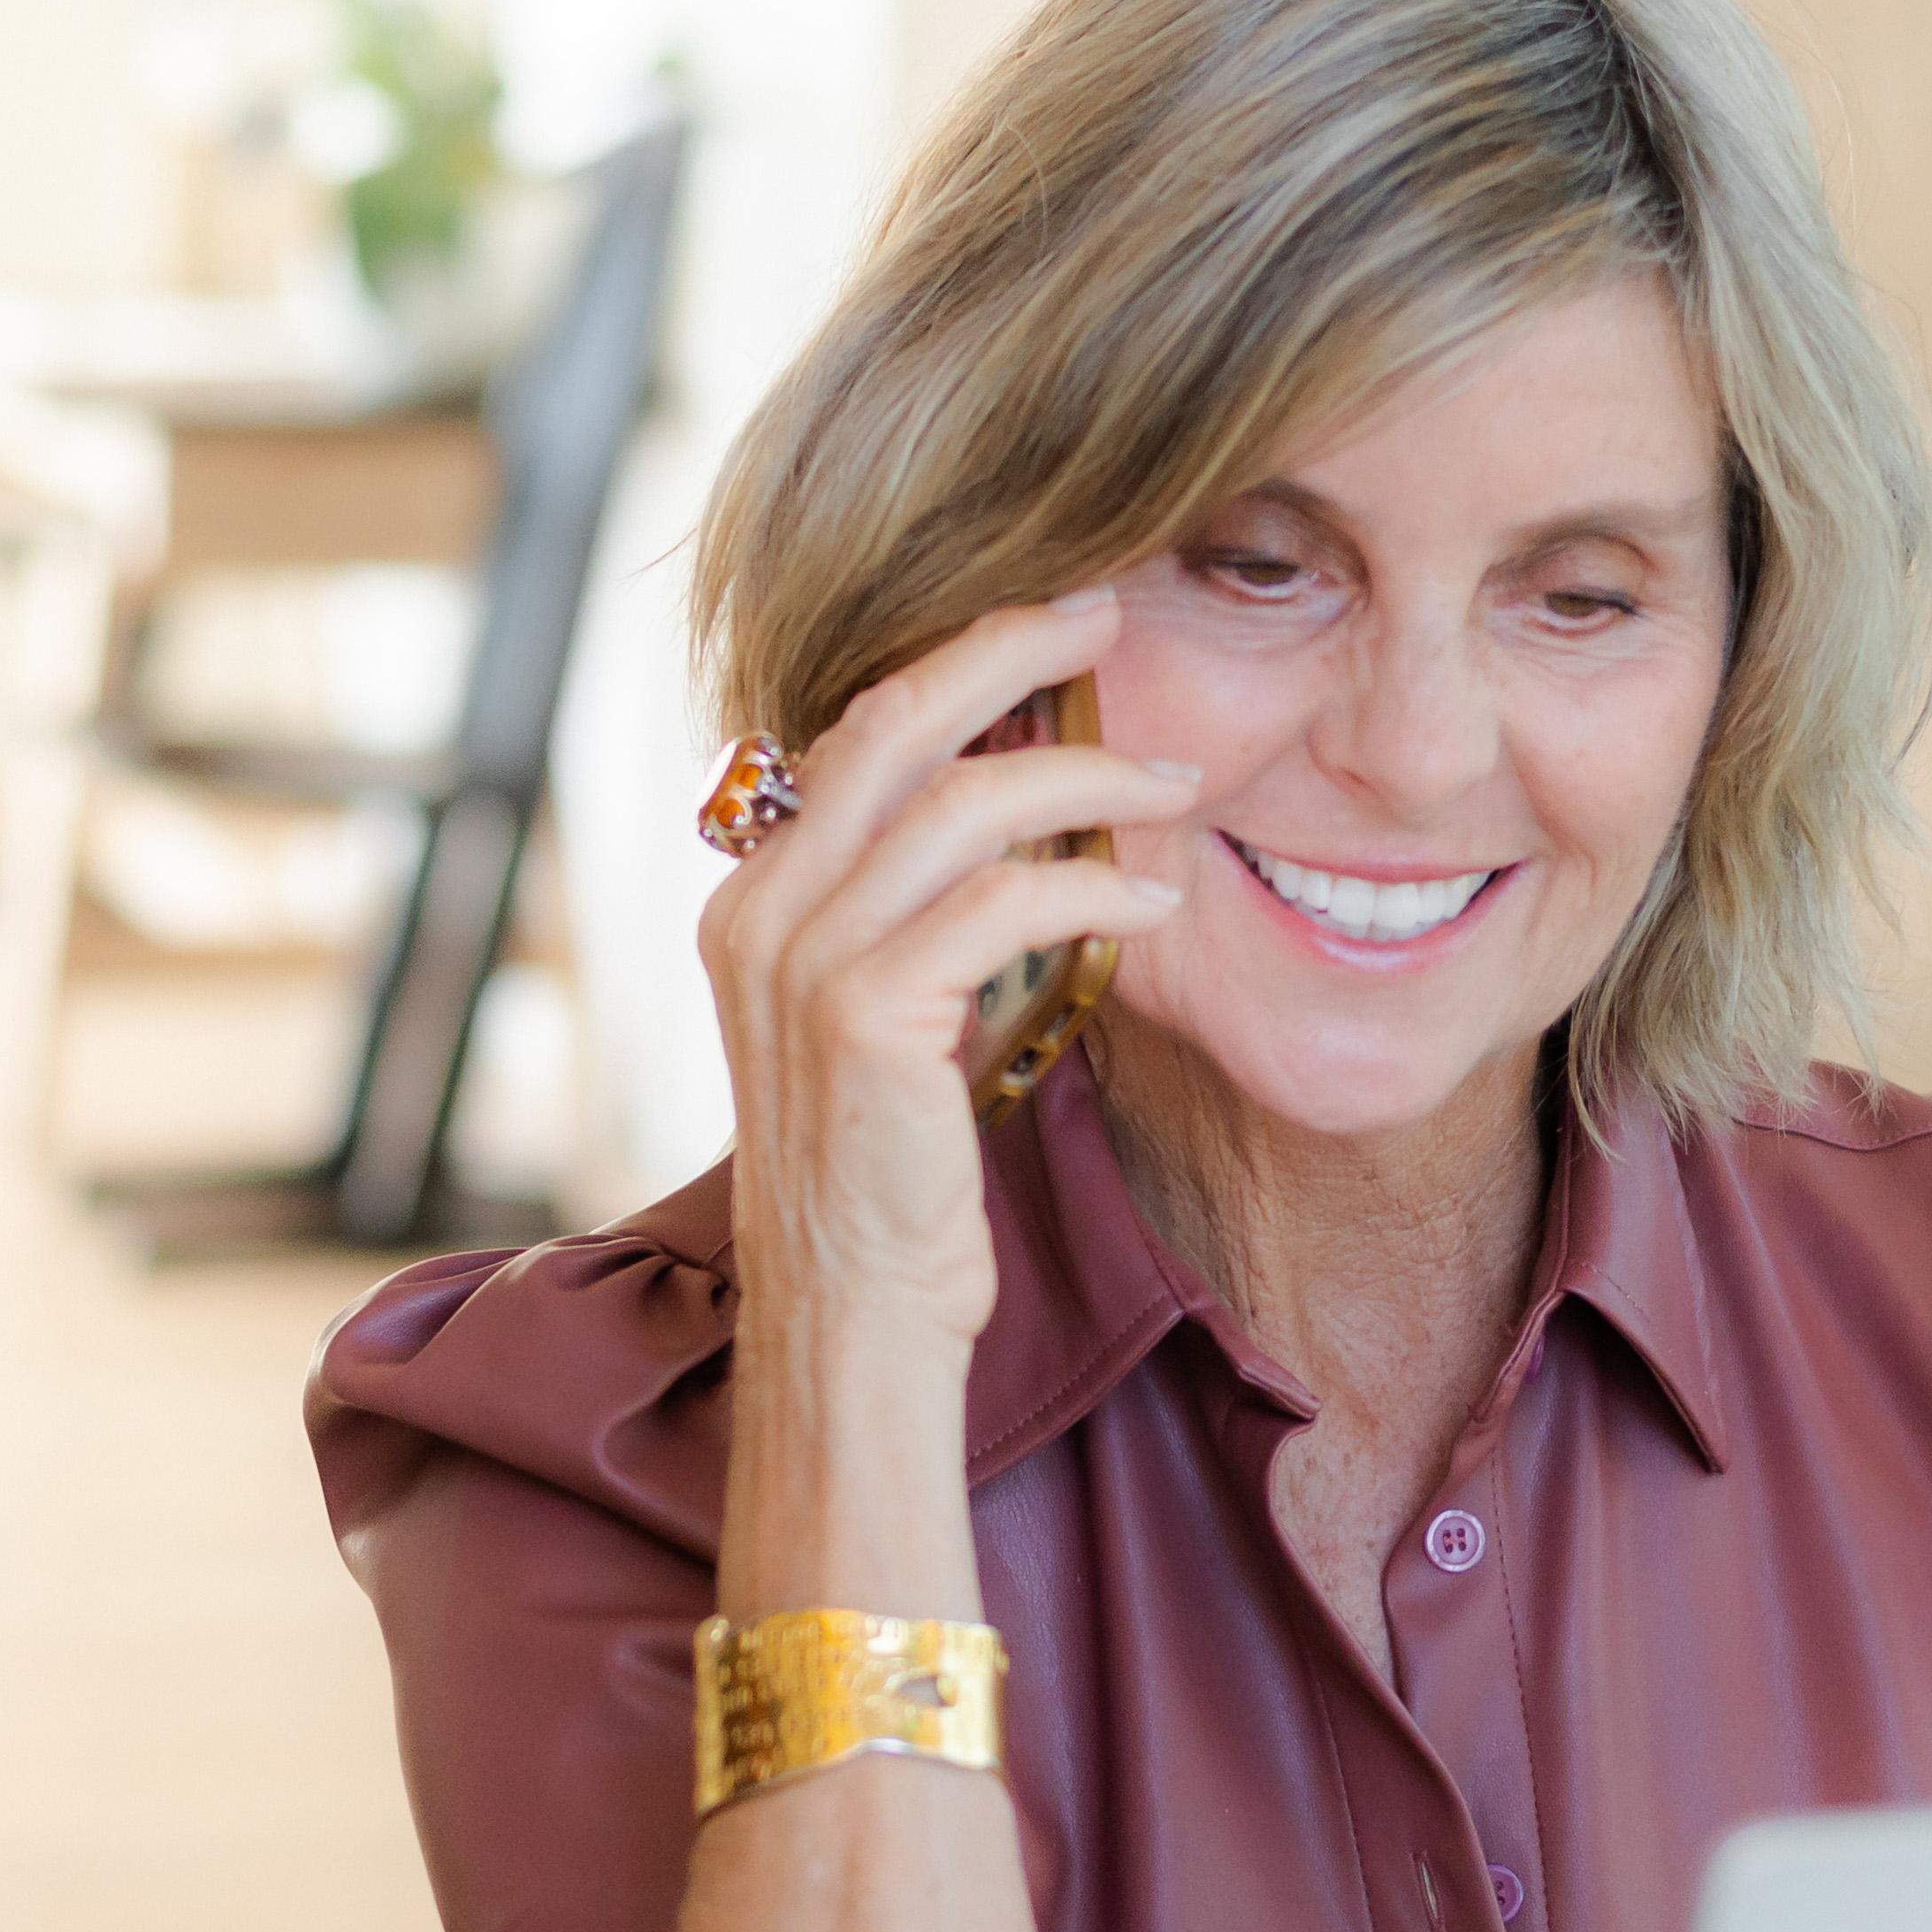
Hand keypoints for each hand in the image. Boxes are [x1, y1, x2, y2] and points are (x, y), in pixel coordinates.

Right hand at [699, 589, 1195, 1365]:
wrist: (851, 1317)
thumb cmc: (890, 1181)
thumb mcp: (884, 1022)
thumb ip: (916, 919)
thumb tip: (1018, 823)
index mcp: (753, 898)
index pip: (859, 733)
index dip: (961, 666)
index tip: (1056, 631)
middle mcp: (760, 910)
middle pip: (892, 718)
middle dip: (1008, 648)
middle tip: (1110, 614)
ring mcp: (802, 959)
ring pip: (959, 800)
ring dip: (1085, 775)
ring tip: (1177, 781)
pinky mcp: (866, 1015)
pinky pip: (1001, 903)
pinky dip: (1091, 887)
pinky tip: (1151, 904)